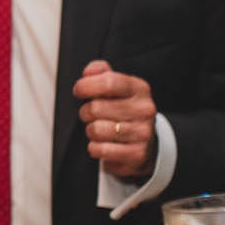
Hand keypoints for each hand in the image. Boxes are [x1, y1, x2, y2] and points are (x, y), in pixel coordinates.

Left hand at [73, 60, 157, 177]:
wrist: (144, 144)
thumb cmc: (124, 113)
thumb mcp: (117, 89)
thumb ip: (101, 74)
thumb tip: (89, 71)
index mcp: (139, 89)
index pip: (109, 82)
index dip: (86, 86)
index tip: (79, 90)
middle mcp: (145, 109)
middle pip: (97, 107)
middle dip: (86, 112)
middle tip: (90, 115)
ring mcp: (143, 132)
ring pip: (97, 129)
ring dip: (90, 131)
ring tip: (98, 129)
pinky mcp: (137, 153)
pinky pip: (101, 149)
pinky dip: (95, 148)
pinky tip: (102, 144)